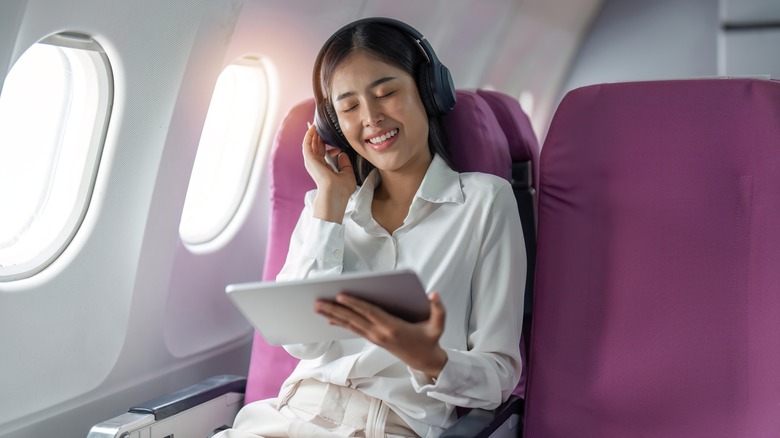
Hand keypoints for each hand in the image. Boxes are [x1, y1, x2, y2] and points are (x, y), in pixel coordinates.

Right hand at [302, 123, 355, 222]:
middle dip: (318, 136)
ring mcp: (312, 162)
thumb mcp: (348, 174)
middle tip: (320, 125)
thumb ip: (345, 164)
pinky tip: (313, 128)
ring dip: (312, 134)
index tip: (335, 143)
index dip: (328, 146)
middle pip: (315, 147)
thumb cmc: (342, 189)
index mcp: (324, 169)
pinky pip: (306, 144)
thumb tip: (342, 154)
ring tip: (316, 123)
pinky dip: (309, 136)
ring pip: (310, 144)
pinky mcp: (309, 160)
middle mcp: (316, 165)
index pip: (323, 154)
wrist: (335, 195)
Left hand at [315, 292, 447, 377]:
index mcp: (393, 327)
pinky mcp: (374, 339)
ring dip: (333, 315)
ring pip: (350, 324)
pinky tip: (330, 319)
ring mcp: (375, 337)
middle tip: (317, 301)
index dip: (355, 303)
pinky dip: (341, 324)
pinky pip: (354, 330)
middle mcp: (380, 333)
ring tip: (318, 307)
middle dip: (335, 309)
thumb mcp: (438, 325)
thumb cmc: (430, 339)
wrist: (425, 360)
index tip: (341, 295)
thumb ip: (438, 308)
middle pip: (354, 318)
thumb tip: (434, 294)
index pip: (370, 312)